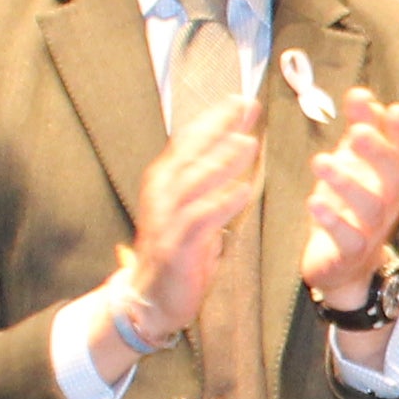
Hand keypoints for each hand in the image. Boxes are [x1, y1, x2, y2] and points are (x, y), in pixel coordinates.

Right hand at [122, 81, 264, 335]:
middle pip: (190, 152)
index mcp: (165, 182)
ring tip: (248, 143)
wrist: (151, 298)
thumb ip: (209, 182)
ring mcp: (166, 219)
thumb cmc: (178, 251)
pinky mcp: (176, 246)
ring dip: (221, 161)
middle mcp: (161, 194)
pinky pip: (200, 220)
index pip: (189, 141)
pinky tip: (244, 190)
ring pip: (194, 182)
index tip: (240, 100)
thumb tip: (236, 148)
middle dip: (218, 128)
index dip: (214, 119)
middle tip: (246, 108)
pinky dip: (222, 204)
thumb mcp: (192, 210)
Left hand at [300, 85, 398, 305]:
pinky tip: (315, 202)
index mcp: (390, 180)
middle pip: (394, 178)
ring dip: (347, 183)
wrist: (342, 267)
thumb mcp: (353, 166)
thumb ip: (359, 130)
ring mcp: (371, 230)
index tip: (393, 109)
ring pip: (370, 207)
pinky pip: (348, 238)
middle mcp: (387, 203)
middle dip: (379, 153)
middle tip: (358, 132)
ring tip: (320, 162)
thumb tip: (362, 94)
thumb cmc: (348, 208)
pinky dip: (333, 220)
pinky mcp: (349, 253)